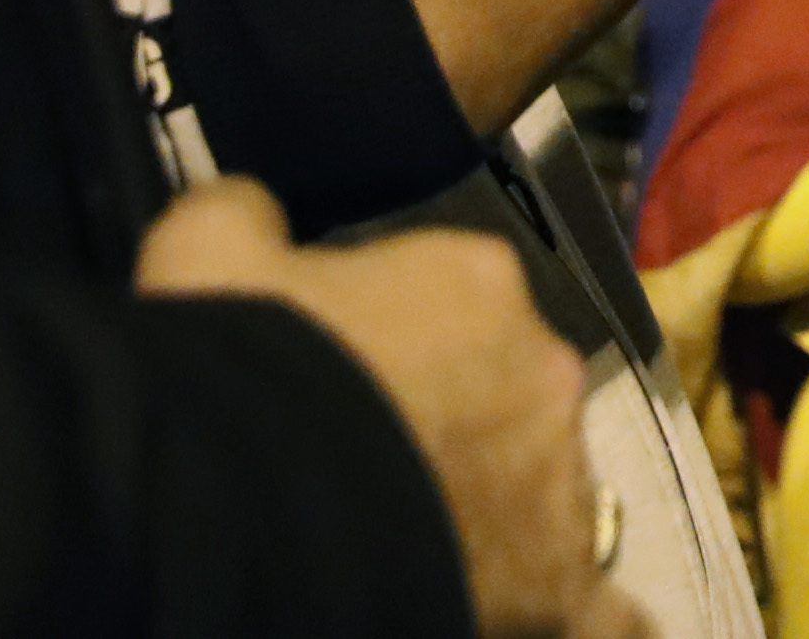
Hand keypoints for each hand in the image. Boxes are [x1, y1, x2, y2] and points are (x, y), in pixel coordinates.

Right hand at [142, 177, 635, 638]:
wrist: (243, 504)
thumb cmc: (239, 362)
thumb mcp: (206, 248)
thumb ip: (246, 216)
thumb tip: (253, 211)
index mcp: (478, 280)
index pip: (454, 299)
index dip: (396, 340)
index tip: (344, 376)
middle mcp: (543, 373)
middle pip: (508, 397)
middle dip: (456, 429)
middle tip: (372, 471)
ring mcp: (559, 488)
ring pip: (545, 496)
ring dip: (499, 516)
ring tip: (423, 550)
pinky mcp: (557, 593)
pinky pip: (602, 614)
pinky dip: (576, 617)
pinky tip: (533, 616)